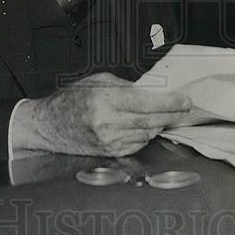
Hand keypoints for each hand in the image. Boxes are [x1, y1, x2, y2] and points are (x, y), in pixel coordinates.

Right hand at [10, 72, 191, 156]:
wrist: (48, 125)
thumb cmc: (71, 100)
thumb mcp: (99, 81)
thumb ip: (127, 86)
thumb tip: (154, 91)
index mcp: (104, 100)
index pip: (147, 103)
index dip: (170, 103)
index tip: (185, 101)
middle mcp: (107, 123)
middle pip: (151, 121)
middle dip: (172, 115)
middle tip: (186, 109)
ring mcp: (108, 141)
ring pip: (147, 134)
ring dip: (160, 125)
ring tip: (168, 115)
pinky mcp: (109, 153)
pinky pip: (137, 145)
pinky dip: (146, 135)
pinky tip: (148, 127)